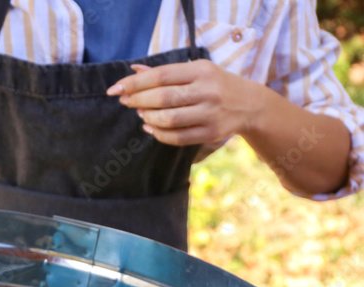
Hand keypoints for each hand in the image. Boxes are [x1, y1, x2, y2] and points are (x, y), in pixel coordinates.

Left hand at [106, 60, 264, 145]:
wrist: (249, 104)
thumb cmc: (214, 84)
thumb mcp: (195, 71)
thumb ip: (165, 72)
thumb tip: (133, 70)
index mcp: (202, 71)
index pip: (160, 76)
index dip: (134, 83)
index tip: (115, 89)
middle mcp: (208, 91)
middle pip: (163, 98)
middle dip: (137, 100)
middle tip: (125, 101)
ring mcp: (211, 114)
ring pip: (169, 119)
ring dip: (148, 117)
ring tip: (140, 112)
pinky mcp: (211, 133)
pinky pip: (177, 137)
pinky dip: (158, 134)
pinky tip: (149, 127)